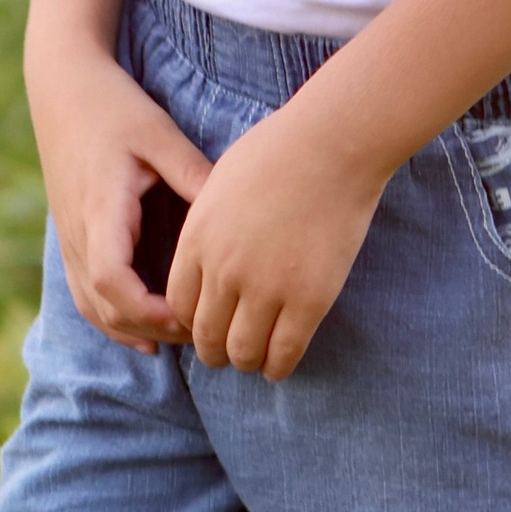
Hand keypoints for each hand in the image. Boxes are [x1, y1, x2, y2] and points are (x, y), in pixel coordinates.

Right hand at [29, 39, 212, 353]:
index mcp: (101, 209)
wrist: (61, 88)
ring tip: (184, 335)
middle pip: (104, 308)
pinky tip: (150, 333)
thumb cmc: (114, 107)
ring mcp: (68, 239)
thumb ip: (193, 174)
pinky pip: (86, 295)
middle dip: (153, 328)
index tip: (190, 315)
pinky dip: (116, 319)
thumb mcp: (159, 134)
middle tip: (205, 330)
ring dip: (134, 329)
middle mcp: (78, 232)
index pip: (111, 280)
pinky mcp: (70, 237)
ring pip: (93, 308)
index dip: (148, 309)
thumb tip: (239, 217)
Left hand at [173, 97, 384, 380]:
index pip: (178, 304)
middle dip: (213, 350)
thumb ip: (207, 224)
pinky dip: (278, 366)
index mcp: (198, 239)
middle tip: (226, 351)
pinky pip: (284, 352)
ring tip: (254, 358)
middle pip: (205, 334)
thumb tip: (207, 255)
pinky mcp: (309, 300)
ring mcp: (267, 288)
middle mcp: (225, 270)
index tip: (206, 322)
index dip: (190, 321)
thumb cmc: (279, 151)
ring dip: (244, 361)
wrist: (332, 145)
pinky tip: (279, 364)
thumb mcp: (219, 183)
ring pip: (242, 352)